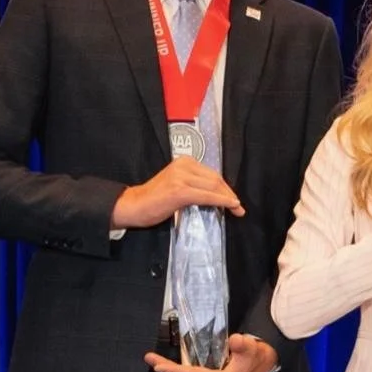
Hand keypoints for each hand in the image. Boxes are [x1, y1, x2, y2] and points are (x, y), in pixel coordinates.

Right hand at [113, 157, 244, 228]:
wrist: (134, 205)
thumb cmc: (154, 199)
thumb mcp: (177, 184)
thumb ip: (194, 184)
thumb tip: (217, 195)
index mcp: (184, 162)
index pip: (212, 174)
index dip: (225, 188)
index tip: (234, 199)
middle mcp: (183, 165)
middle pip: (215, 179)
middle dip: (229, 193)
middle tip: (238, 207)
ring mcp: (181, 177)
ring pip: (213, 186)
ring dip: (228, 199)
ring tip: (236, 210)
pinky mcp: (180, 191)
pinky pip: (207, 196)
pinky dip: (221, 201)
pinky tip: (230, 206)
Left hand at [144, 334, 275, 371]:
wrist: (264, 364)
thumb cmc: (256, 355)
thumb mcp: (252, 347)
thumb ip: (244, 344)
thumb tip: (234, 340)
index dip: (174, 370)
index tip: (157, 366)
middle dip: (166, 370)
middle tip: (149, 358)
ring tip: (154, 362)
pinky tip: (169, 369)